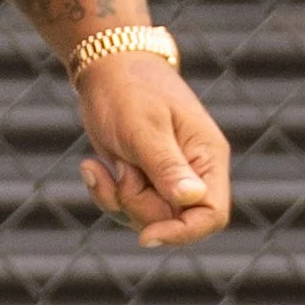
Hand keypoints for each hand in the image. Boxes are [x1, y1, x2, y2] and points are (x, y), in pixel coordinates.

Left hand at [77, 56, 231, 248]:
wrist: (105, 69)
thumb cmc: (130, 90)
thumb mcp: (145, 128)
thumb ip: (168, 166)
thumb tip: (193, 199)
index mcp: (207, 158)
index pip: (211, 215)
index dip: (184, 233)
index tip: (146, 235)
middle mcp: (193, 173)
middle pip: (173, 221)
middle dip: (138, 205)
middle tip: (123, 167)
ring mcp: (167, 179)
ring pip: (146, 219)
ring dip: (118, 198)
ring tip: (105, 163)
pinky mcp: (143, 180)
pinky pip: (125, 208)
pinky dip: (105, 193)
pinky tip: (93, 166)